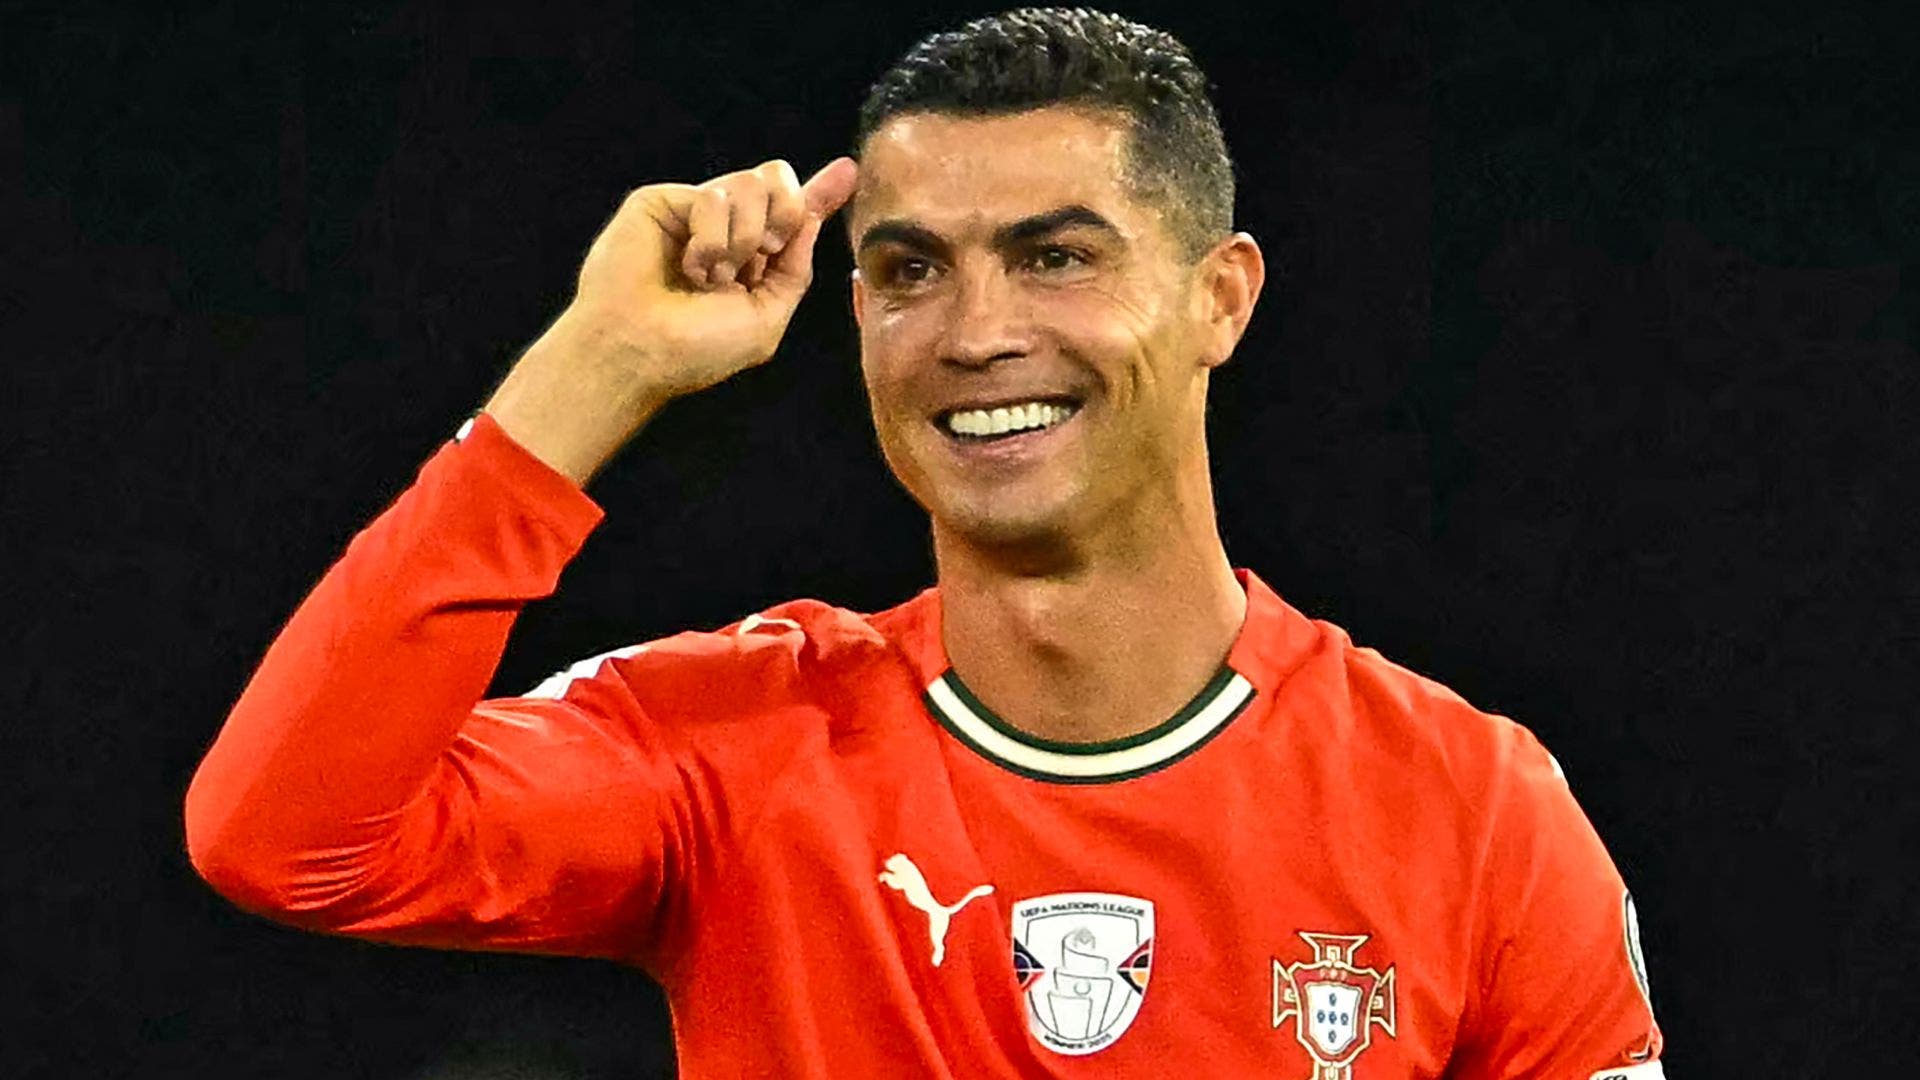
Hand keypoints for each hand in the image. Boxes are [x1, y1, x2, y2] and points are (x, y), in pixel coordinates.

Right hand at [565, 155, 860, 399]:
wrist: (640, 350)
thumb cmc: (696, 349)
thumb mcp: (766, 318)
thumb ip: (795, 267)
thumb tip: (813, 216)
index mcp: (751, 262)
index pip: (791, 218)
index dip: (819, 194)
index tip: (848, 170)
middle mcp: (724, 232)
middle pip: (779, 184)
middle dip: (785, 216)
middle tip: (760, 255)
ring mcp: (693, 214)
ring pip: (751, 183)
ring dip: (742, 240)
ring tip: (710, 276)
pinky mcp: (663, 201)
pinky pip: (713, 195)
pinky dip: (710, 239)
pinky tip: (687, 266)